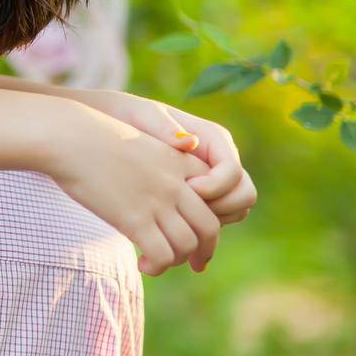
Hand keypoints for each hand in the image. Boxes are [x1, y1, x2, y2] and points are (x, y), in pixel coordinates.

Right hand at [45, 105, 220, 275]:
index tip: (202, 237)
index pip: (216, 197)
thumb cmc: (95, 138)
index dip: (212, 221)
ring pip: (187, 245)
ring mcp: (157, 202)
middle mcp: (176, 183)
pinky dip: (158, 266)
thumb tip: (171, 177)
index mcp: (180, 162)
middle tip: (195, 264)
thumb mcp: (141, 143)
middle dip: (204, 250)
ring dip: (176, 260)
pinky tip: (143, 264)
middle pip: (209, 227)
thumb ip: (162, 163)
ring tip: (157, 262)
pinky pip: (162, 255)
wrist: (69, 138)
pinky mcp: (134, 219)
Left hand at [70, 89, 256, 226]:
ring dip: (213, 224)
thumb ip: (165, 127)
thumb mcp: (143, 116)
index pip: (232, 170)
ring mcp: (214, 180)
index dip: (215, 185)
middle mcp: (220, 161)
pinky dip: (202, 231)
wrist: (112, 126)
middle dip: (221, 208)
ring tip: (179, 226)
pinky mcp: (201, 198)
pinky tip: (175, 238)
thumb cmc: (128, 117)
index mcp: (213, 138)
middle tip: (185, 212)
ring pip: (235, 212)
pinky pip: (215, 221)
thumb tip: (190, 143)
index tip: (186, 189)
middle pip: (244, 195)